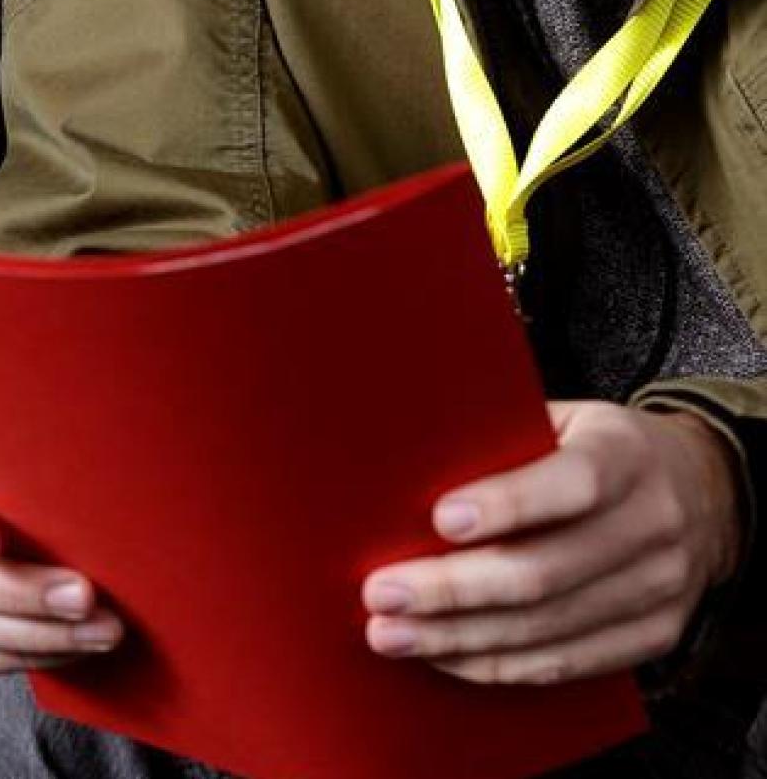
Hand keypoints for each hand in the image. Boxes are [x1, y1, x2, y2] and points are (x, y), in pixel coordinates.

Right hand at [0, 439, 123, 674]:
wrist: (69, 497)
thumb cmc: (52, 448)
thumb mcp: (40, 426)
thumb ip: (40, 428)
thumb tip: (65, 418)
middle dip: (19, 592)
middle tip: (83, 593)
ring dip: (43, 634)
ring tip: (107, 627)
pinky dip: (38, 654)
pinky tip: (85, 642)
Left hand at [362, 400, 743, 684]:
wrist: (701, 488)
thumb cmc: (598, 446)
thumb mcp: (565, 419)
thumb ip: (504, 438)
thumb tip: (405, 461)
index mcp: (626, 454)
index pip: (572, 483)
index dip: (507, 503)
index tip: (440, 518)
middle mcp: (652, 524)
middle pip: (546, 571)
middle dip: (453, 589)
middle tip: (381, 593)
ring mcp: (660, 587)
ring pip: (549, 627)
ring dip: (461, 638)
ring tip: (393, 634)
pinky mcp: (654, 635)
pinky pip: (568, 662)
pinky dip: (500, 665)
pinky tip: (446, 656)